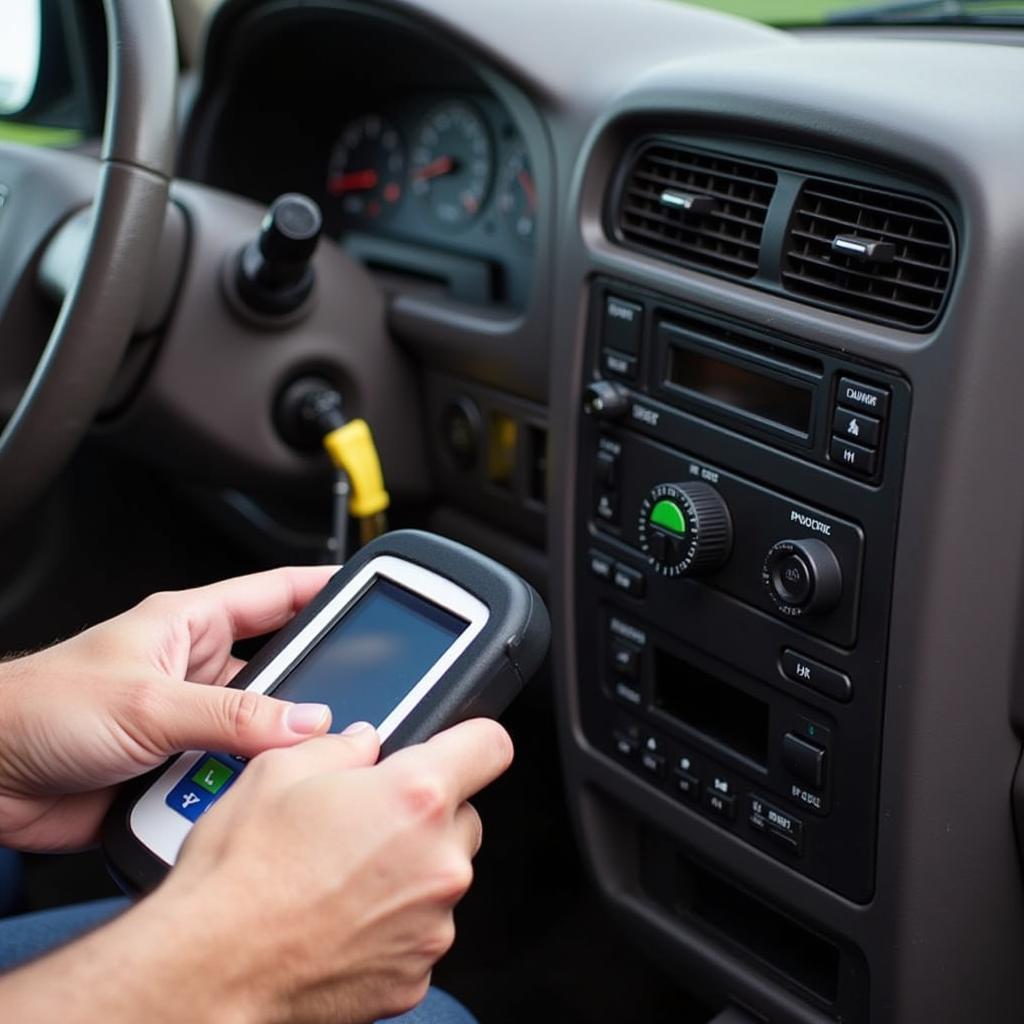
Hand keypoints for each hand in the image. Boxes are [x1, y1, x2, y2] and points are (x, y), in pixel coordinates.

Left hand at [0, 566, 337, 851]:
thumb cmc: (37, 709)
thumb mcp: (146, 703)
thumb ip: (231, 715)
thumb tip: (306, 722)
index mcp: (190, 625)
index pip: (277, 594)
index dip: (327, 589)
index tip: (374, 596)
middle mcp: (195, 670)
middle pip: (279, 675)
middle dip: (309, 696)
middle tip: (348, 715)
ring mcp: (189, 722)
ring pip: (259, 734)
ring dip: (267, 755)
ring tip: (279, 769)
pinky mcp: (177, 770)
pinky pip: (229, 778)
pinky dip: (240, 792)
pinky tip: (241, 801)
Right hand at [156, 719, 512, 1023]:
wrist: (207, 973)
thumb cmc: (239, 877)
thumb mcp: (277, 771)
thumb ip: (338, 747)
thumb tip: (361, 746)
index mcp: (416, 798)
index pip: (491, 746)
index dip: (471, 741)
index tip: (458, 750)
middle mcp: (439, 863)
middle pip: (463, 818)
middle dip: (425, 816)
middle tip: (364, 824)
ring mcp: (432, 926)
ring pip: (440, 879)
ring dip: (407, 873)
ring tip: (338, 879)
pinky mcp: (415, 977)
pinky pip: (418, 933)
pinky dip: (391, 926)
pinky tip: (338, 921)